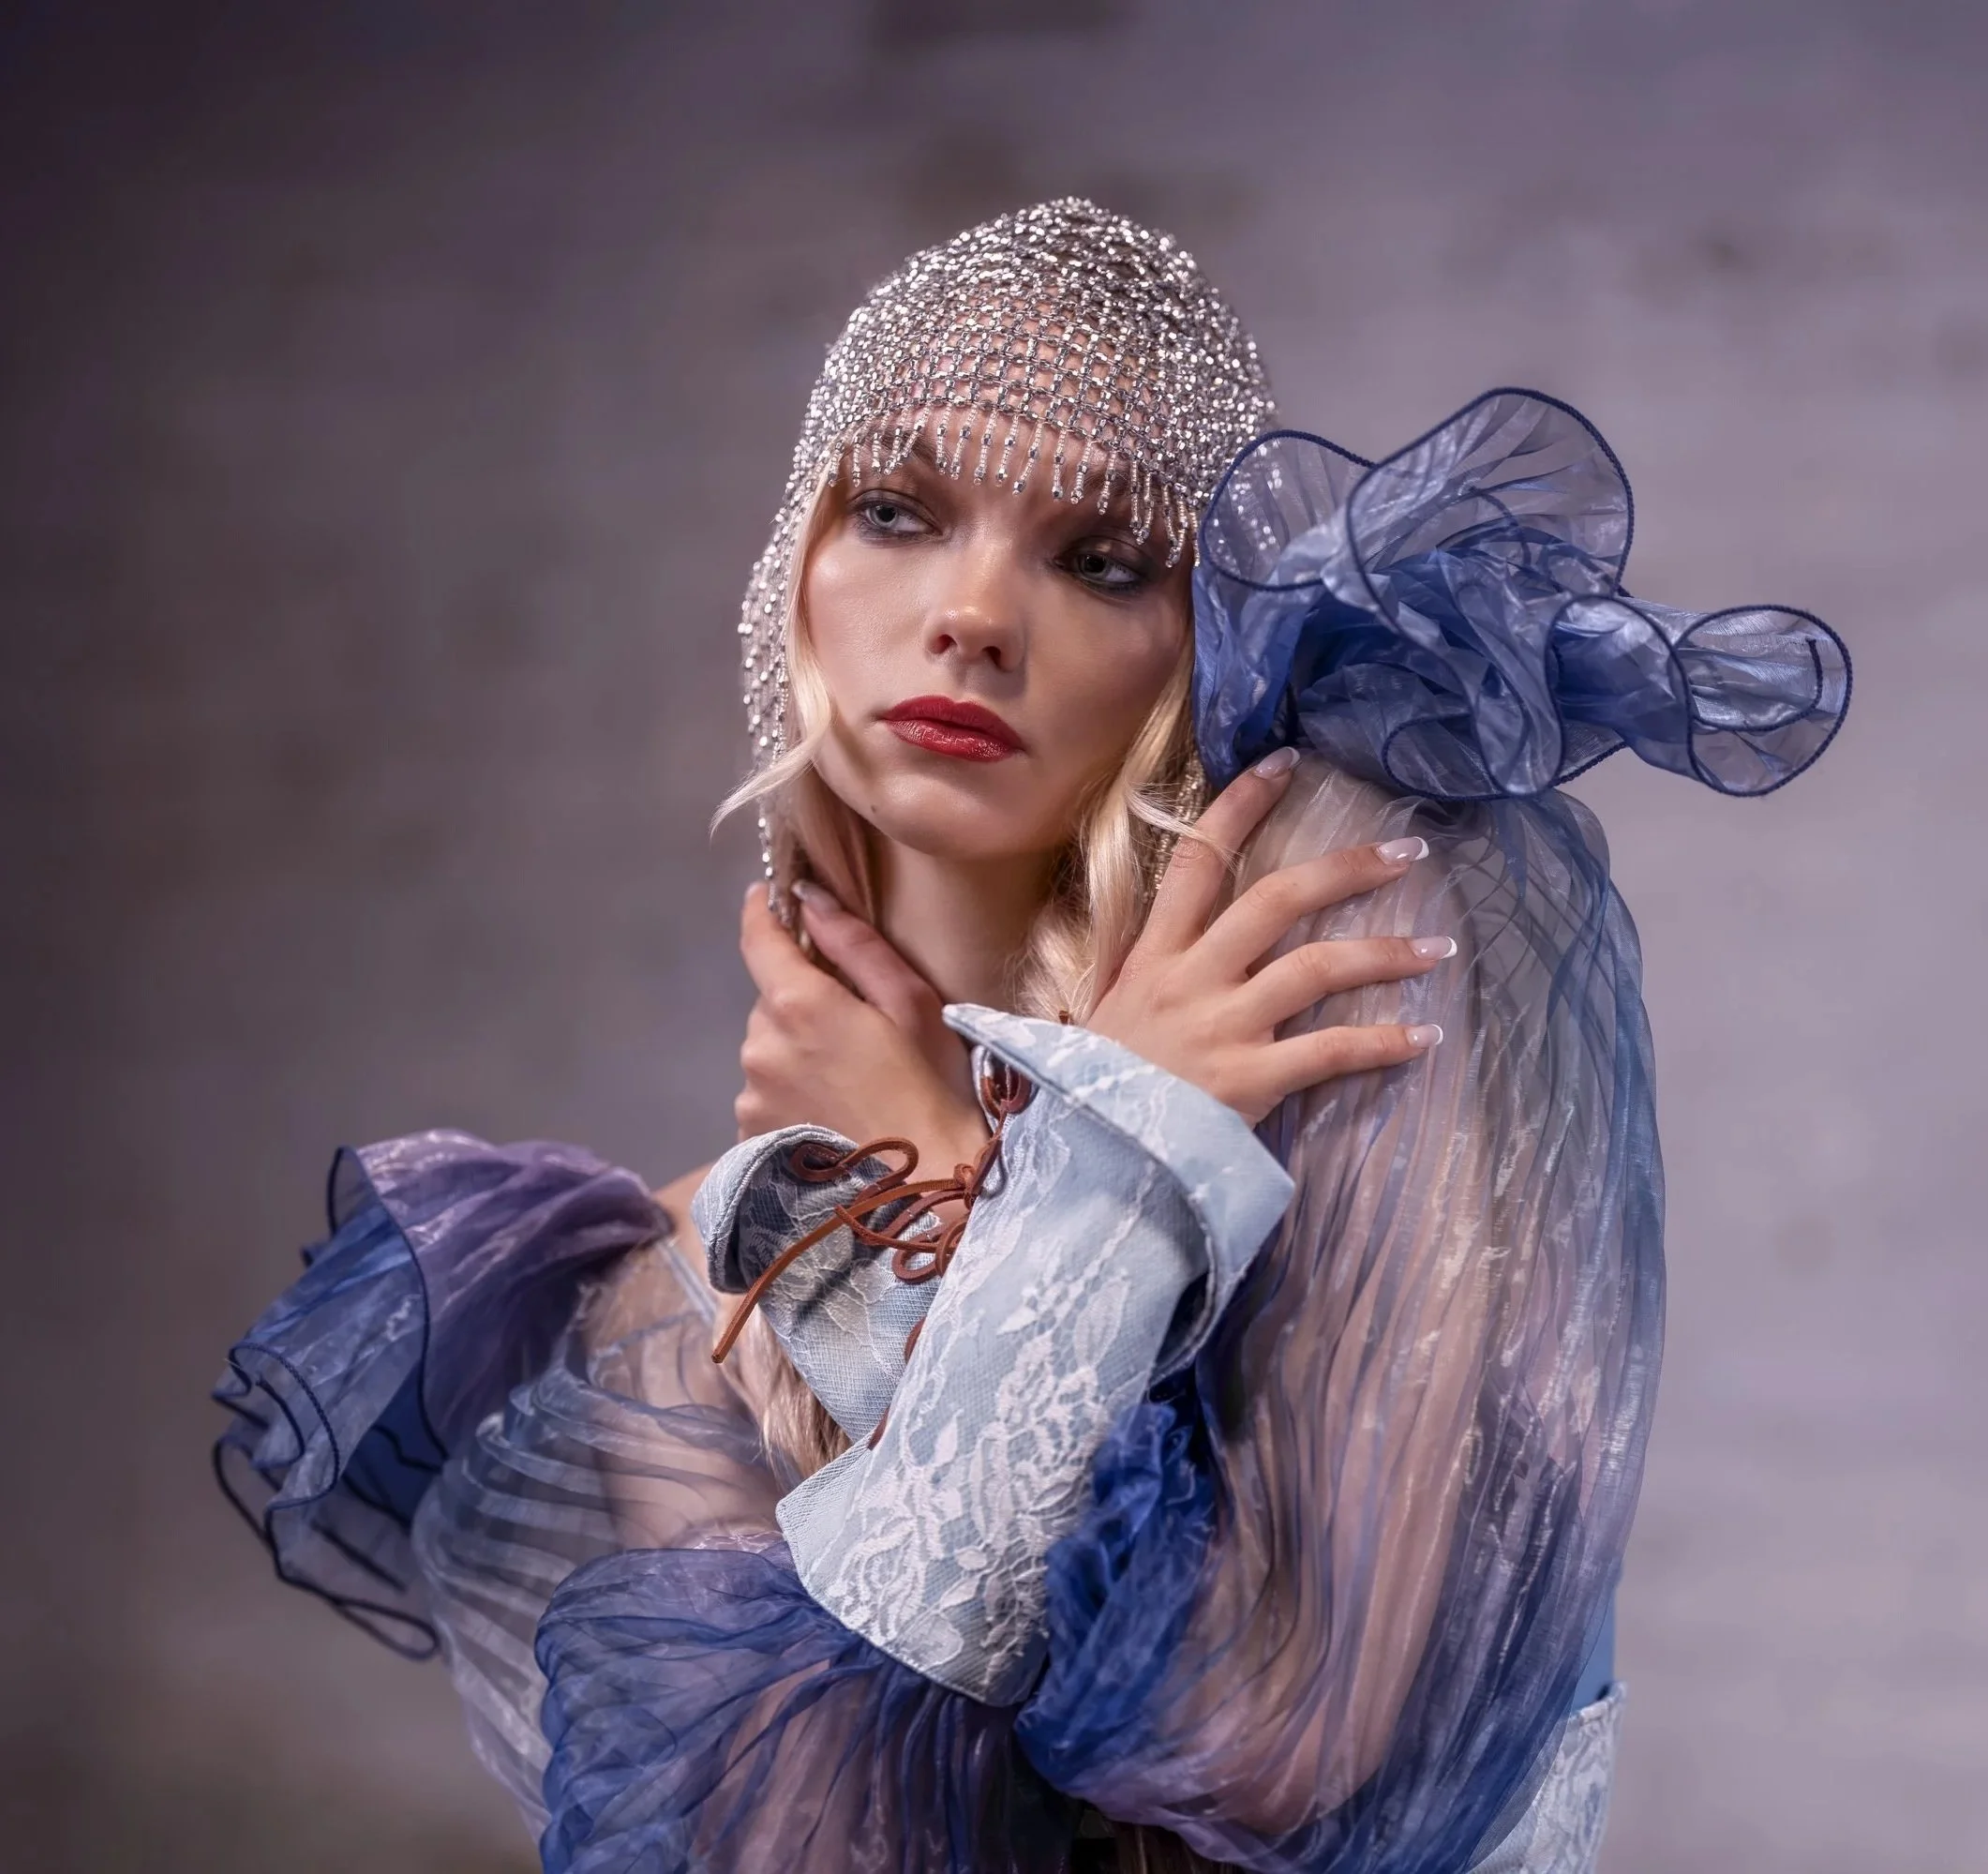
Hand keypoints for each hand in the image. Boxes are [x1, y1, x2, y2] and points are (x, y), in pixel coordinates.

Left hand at [735, 883, 989, 1173]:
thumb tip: (809, 898)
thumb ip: (854, 946)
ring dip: (797, 1053)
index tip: (771, 898)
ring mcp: (750, 1097)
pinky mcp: (749, 1139)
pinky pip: (766, 1096)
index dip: (763, 913)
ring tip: (851, 1086)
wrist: (924, 1196)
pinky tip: (833, 1118)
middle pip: (771, 1002)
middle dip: (803, 1003)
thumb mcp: (912, 1004)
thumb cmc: (934, 1091)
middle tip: (858, 1030)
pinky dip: (791, 1096)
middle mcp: (760, 1047)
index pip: (758, 939)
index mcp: (798, 1004)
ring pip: (769, 1051)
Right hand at [1089, 750, 1452, 1123]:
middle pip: (1277, 899)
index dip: (1242, 805)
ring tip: (1439, 947)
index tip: (1286, 763)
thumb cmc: (1099, 1090)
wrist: (1087, 1158)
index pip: (1198, 861)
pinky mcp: (1249, 1080)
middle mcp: (1191, 978)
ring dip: (1385, 952)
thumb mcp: (1112, 1015)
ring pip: (1316, 966)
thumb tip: (1188, 946)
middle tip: (1408, 853)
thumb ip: (1151, 976)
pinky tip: (1424, 1037)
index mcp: (1154, 955)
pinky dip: (1383, 1043)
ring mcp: (1222, 1026)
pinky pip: (1331, 1051)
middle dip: (1346, 869)